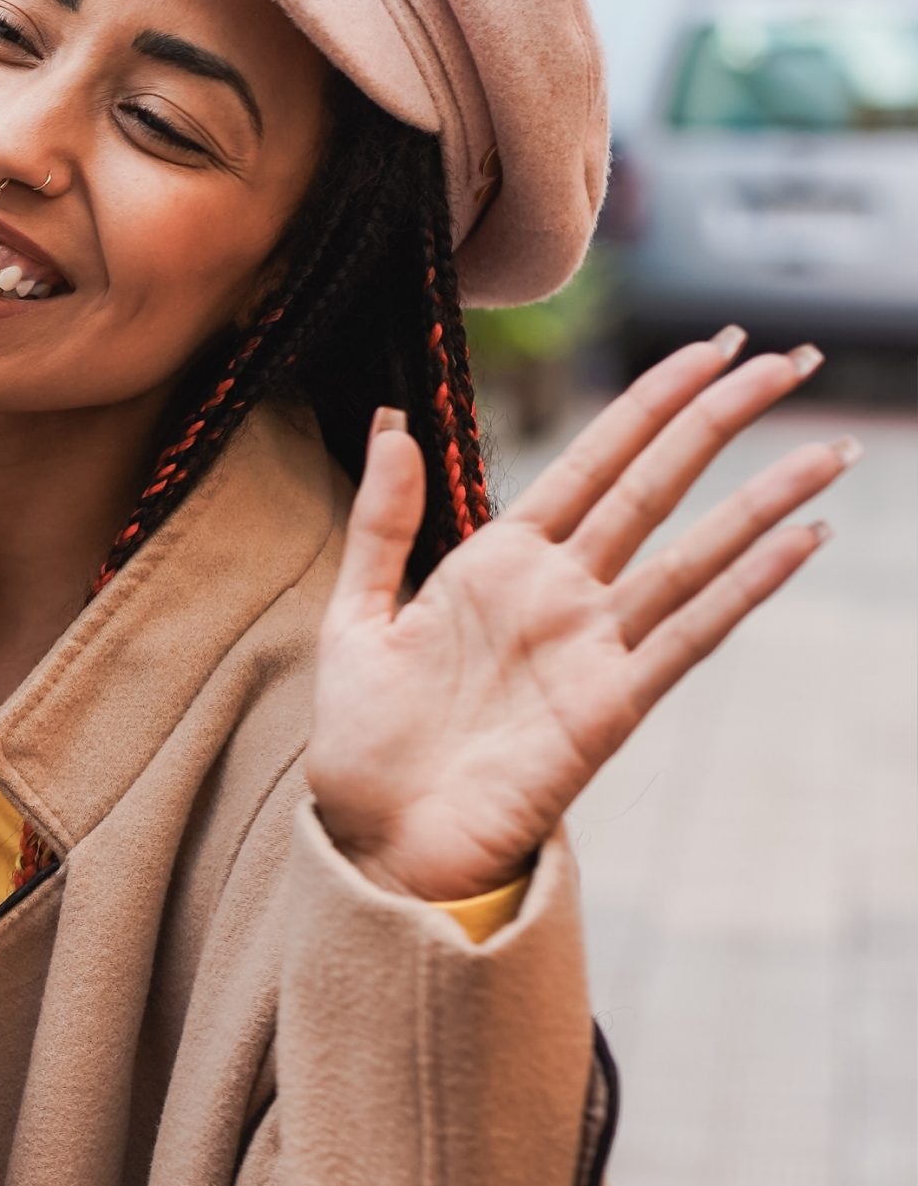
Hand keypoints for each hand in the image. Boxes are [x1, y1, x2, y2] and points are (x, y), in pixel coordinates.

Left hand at [308, 332, 852, 903]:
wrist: (376, 838)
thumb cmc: (365, 738)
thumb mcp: (357, 615)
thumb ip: (383, 521)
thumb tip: (394, 422)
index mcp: (499, 564)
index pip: (591, 462)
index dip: (649, 402)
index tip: (707, 346)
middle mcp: (559, 595)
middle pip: (656, 487)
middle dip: (720, 421)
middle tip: (790, 358)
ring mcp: (592, 647)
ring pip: (694, 554)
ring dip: (762, 501)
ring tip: (829, 449)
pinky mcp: (611, 706)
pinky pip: (689, 634)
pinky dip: (745, 587)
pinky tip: (797, 541)